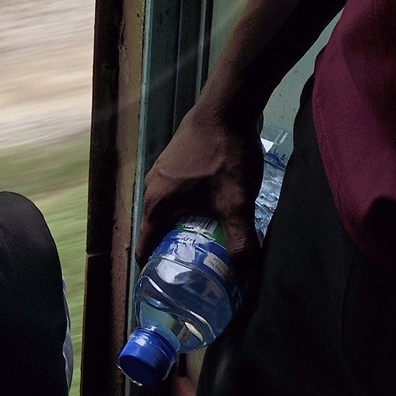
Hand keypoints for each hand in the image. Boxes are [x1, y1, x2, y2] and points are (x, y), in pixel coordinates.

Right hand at [136, 93, 264, 286]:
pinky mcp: (177, 160)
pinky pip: (177, 195)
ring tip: (207, 249)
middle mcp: (152, 188)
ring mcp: (163, 171)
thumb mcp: (236, 204)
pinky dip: (189, 210)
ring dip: (183, 230)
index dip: (156, 272)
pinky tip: (212, 214)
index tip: (172, 291)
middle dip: (174, 254)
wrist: (229, 104)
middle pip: (157, 232)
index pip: (145, 249)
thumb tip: (251, 288)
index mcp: (156, 203)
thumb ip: (242, 245)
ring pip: (168, 212)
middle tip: (197, 276)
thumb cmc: (225, 155)